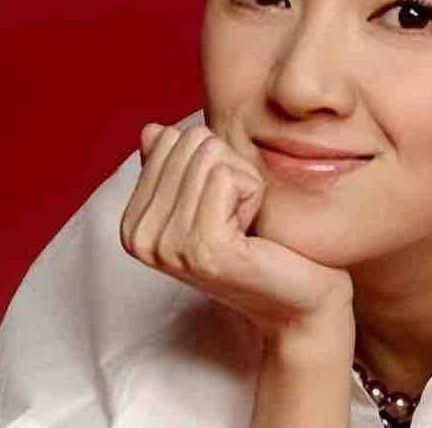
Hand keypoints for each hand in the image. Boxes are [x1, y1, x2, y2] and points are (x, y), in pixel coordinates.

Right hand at [120, 123, 353, 348]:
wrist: (297, 300)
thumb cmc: (262, 245)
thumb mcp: (214, 199)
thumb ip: (179, 167)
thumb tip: (154, 130)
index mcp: (134, 222)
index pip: (171, 138)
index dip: (212, 162)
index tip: (222, 206)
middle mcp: (139, 237)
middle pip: (192, 142)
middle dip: (230, 168)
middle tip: (239, 215)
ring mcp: (168, 246)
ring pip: (212, 156)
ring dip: (245, 182)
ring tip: (247, 224)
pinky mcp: (204, 248)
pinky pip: (228, 177)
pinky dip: (254, 192)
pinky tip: (254, 231)